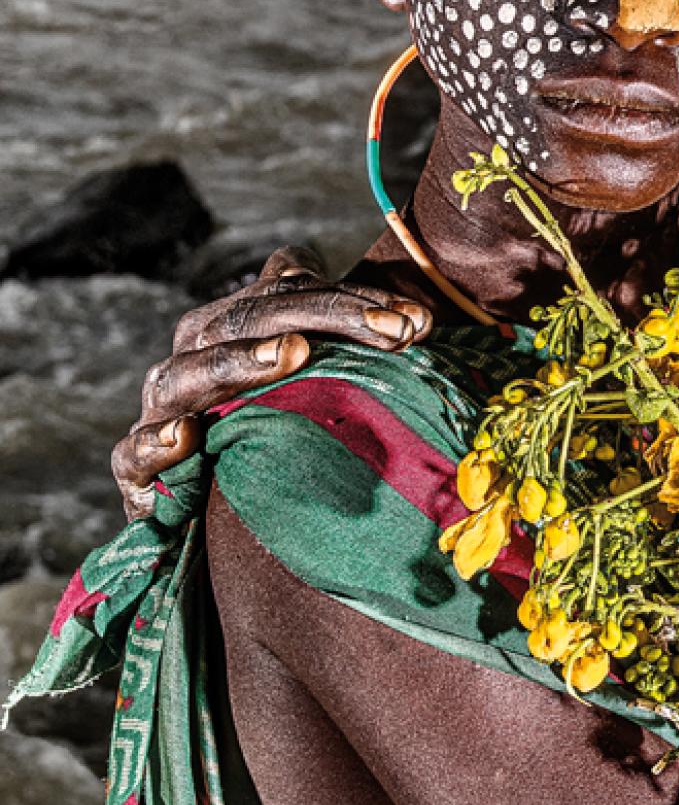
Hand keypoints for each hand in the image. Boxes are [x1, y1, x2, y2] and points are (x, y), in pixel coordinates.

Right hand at [112, 246, 430, 518]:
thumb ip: (346, 341)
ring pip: (190, 372)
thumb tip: (414, 315)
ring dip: (242, 360)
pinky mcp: (136, 472)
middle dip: (328, 318)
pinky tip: (184, 436)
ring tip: (294, 352)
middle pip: (251, 319)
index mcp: (231, 323)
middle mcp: (193, 354)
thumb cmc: (270, 430)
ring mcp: (163, 409)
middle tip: (395, 331)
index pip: (290, 292)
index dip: (354, 300)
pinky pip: (133, 455)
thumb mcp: (310, 382)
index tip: (417, 320)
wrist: (204, 513)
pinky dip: (153, 444)